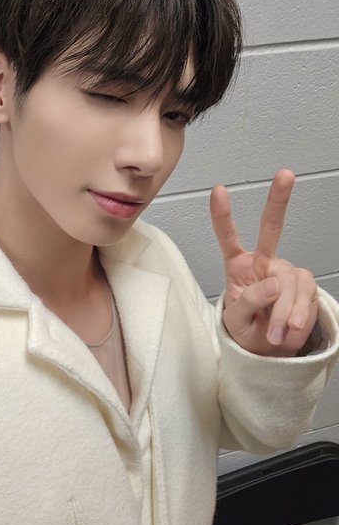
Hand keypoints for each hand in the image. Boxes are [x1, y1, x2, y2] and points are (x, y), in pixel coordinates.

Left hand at [210, 169, 318, 356]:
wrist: (271, 350)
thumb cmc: (247, 329)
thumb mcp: (236, 321)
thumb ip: (249, 301)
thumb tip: (273, 284)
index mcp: (238, 266)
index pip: (228, 237)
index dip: (222, 215)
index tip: (218, 190)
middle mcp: (263, 261)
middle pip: (272, 227)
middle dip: (279, 200)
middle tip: (285, 174)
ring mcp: (286, 271)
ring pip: (289, 280)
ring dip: (284, 311)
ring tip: (276, 335)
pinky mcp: (304, 285)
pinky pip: (305, 294)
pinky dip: (299, 314)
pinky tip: (292, 328)